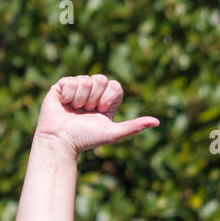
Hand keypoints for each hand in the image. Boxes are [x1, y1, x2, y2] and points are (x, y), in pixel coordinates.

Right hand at [34, 74, 158, 155]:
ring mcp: (76, 88)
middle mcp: (92, 93)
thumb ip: (134, 126)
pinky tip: (65, 105)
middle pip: (101, 79)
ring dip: (82, 99)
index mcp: (105, 102)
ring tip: (75, 110)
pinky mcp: (61, 86)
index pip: (115, 85)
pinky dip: (69, 96)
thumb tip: (158, 122)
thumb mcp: (113, 133)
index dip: (109, 97)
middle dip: (95, 98)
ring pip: (86, 80)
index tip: (102, 111)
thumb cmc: (86, 139)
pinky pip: (71, 80)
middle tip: (87, 112)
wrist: (61, 141)